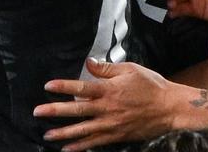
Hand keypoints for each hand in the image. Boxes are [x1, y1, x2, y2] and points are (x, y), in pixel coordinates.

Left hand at [34, 58, 178, 150]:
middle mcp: (108, 108)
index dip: (64, 87)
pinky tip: (67, 149)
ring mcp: (111, 124)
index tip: (48, 86)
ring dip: (64, 133)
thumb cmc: (151, 85)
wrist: (170, 108)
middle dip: (55, 111)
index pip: (82, 88)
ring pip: (83, 130)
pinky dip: (81, 146)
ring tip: (47, 135)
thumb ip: (107, 68)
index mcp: (110, 90)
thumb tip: (89, 63)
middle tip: (37, 112)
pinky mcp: (117, 136)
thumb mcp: (130, 70)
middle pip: (77, 110)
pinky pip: (95, 142)